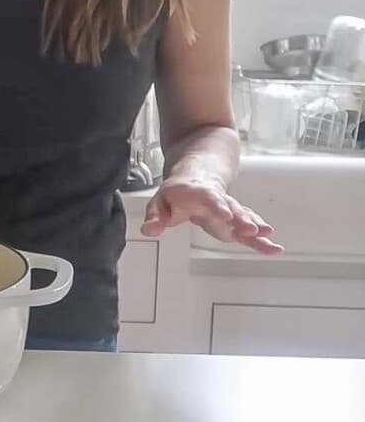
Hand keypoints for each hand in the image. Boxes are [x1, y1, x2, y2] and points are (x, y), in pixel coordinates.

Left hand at [140, 177, 283, 254]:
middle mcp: (219, 200)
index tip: (225, 216)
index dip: (217, 207)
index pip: (209, 199)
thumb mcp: (160, 201)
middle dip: (242, 219)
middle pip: (231, 208)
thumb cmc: (178, 192)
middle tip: (253, 230)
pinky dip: (261, 238)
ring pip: (244, 216)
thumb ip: (155, 216)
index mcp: (199, 193)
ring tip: (267, 236)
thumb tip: (148, 230)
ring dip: (255, 226)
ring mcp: (229, 209)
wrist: (197, 173)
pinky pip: (251, 227)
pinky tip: (274, 248)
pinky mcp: (236, 218)